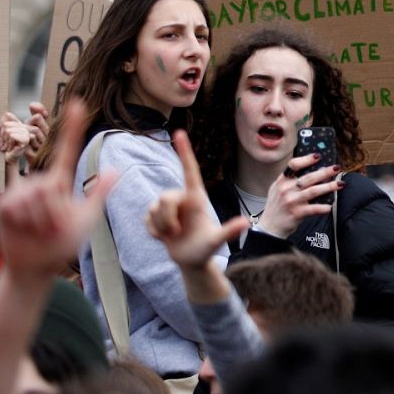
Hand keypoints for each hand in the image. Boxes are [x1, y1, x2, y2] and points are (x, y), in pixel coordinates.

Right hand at [0, 99, 116, 283]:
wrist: (38, 266)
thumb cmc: (63, 243)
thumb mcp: (87, 219)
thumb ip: (99, 194)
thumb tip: (116, 169)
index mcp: (59, 183)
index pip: (67, 151)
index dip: (72, 128)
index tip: (78, 103)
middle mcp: (39, 183)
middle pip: (52, 186)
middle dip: (58, 212)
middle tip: (55, 227)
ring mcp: (20, 193)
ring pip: (37, 198)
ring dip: (44, 221)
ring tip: (41, 230)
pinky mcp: (5, 206)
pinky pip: (20, 208)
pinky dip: (28, 224)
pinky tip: (26, 231)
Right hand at [148, 131, 248, 271]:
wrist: (191, 260)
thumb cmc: (206, 248)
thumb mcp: (217, 241)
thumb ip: (229, 232)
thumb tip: (246, 223)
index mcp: (196, 197)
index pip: (189, 171)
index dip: (184, 152)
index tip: (179, 132)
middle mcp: (181, 198)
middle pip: (165, 197)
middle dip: (168, 218)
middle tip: (177, 232)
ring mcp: (167, 207)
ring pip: (154, 209)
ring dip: (162, 227)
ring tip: (174, 235)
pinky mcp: (155, 216)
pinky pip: (146, 220)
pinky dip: (154, 232)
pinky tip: (164, 237)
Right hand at [255, 155, 342, 236]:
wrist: (269, 226)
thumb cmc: (277, 206)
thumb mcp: (278, 189)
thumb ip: (291, 180)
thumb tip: (315, 170)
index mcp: (282, 181)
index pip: (293, 165)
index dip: (306, 159)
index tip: (318, 156)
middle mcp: (286, 189)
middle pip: (309, 177)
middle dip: (325, 172)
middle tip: (337, 168)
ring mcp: (292, 201)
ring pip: (314, 191)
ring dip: (329, 187)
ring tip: (340, 184)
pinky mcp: (297, 213)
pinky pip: (314, 209)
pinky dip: (323, 207)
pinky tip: (330, 206)